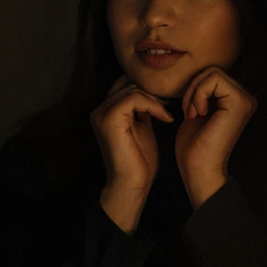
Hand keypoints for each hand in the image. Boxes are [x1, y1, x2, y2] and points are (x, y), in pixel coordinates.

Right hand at [92, 76, 173, 232]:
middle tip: (168, 110)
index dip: (146, 90)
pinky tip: (164, 118)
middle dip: (151, 94)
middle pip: (128, 83)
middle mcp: (99, 110)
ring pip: (132, 89)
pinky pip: (134, 98)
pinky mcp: (109, 119)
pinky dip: (153, 105)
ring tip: (166, 116)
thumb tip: (153, 93)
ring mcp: (102, 114)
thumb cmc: (139, 161)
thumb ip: (142, 110)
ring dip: (154, 100)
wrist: (132, 184)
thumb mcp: (142, 127)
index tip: (165, 104)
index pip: (125, 84)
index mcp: (106, 112)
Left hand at [174, 66, 255, 208]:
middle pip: (212, 70)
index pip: (212, 75)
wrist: (198, 169)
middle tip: (189, 112)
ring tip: (193, 114)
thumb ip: (201, 93)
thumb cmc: (194, 146)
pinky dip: (197, 94)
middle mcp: (246, 98)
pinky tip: (197, 114)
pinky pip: (212, 79)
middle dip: (193, 89)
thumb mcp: (197, 111)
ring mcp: (246, 99)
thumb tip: (195, 72)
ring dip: (194, 92)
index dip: (194, 88)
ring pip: (212, 72)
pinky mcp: (240, 102)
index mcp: (237, 100)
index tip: (189, 112)